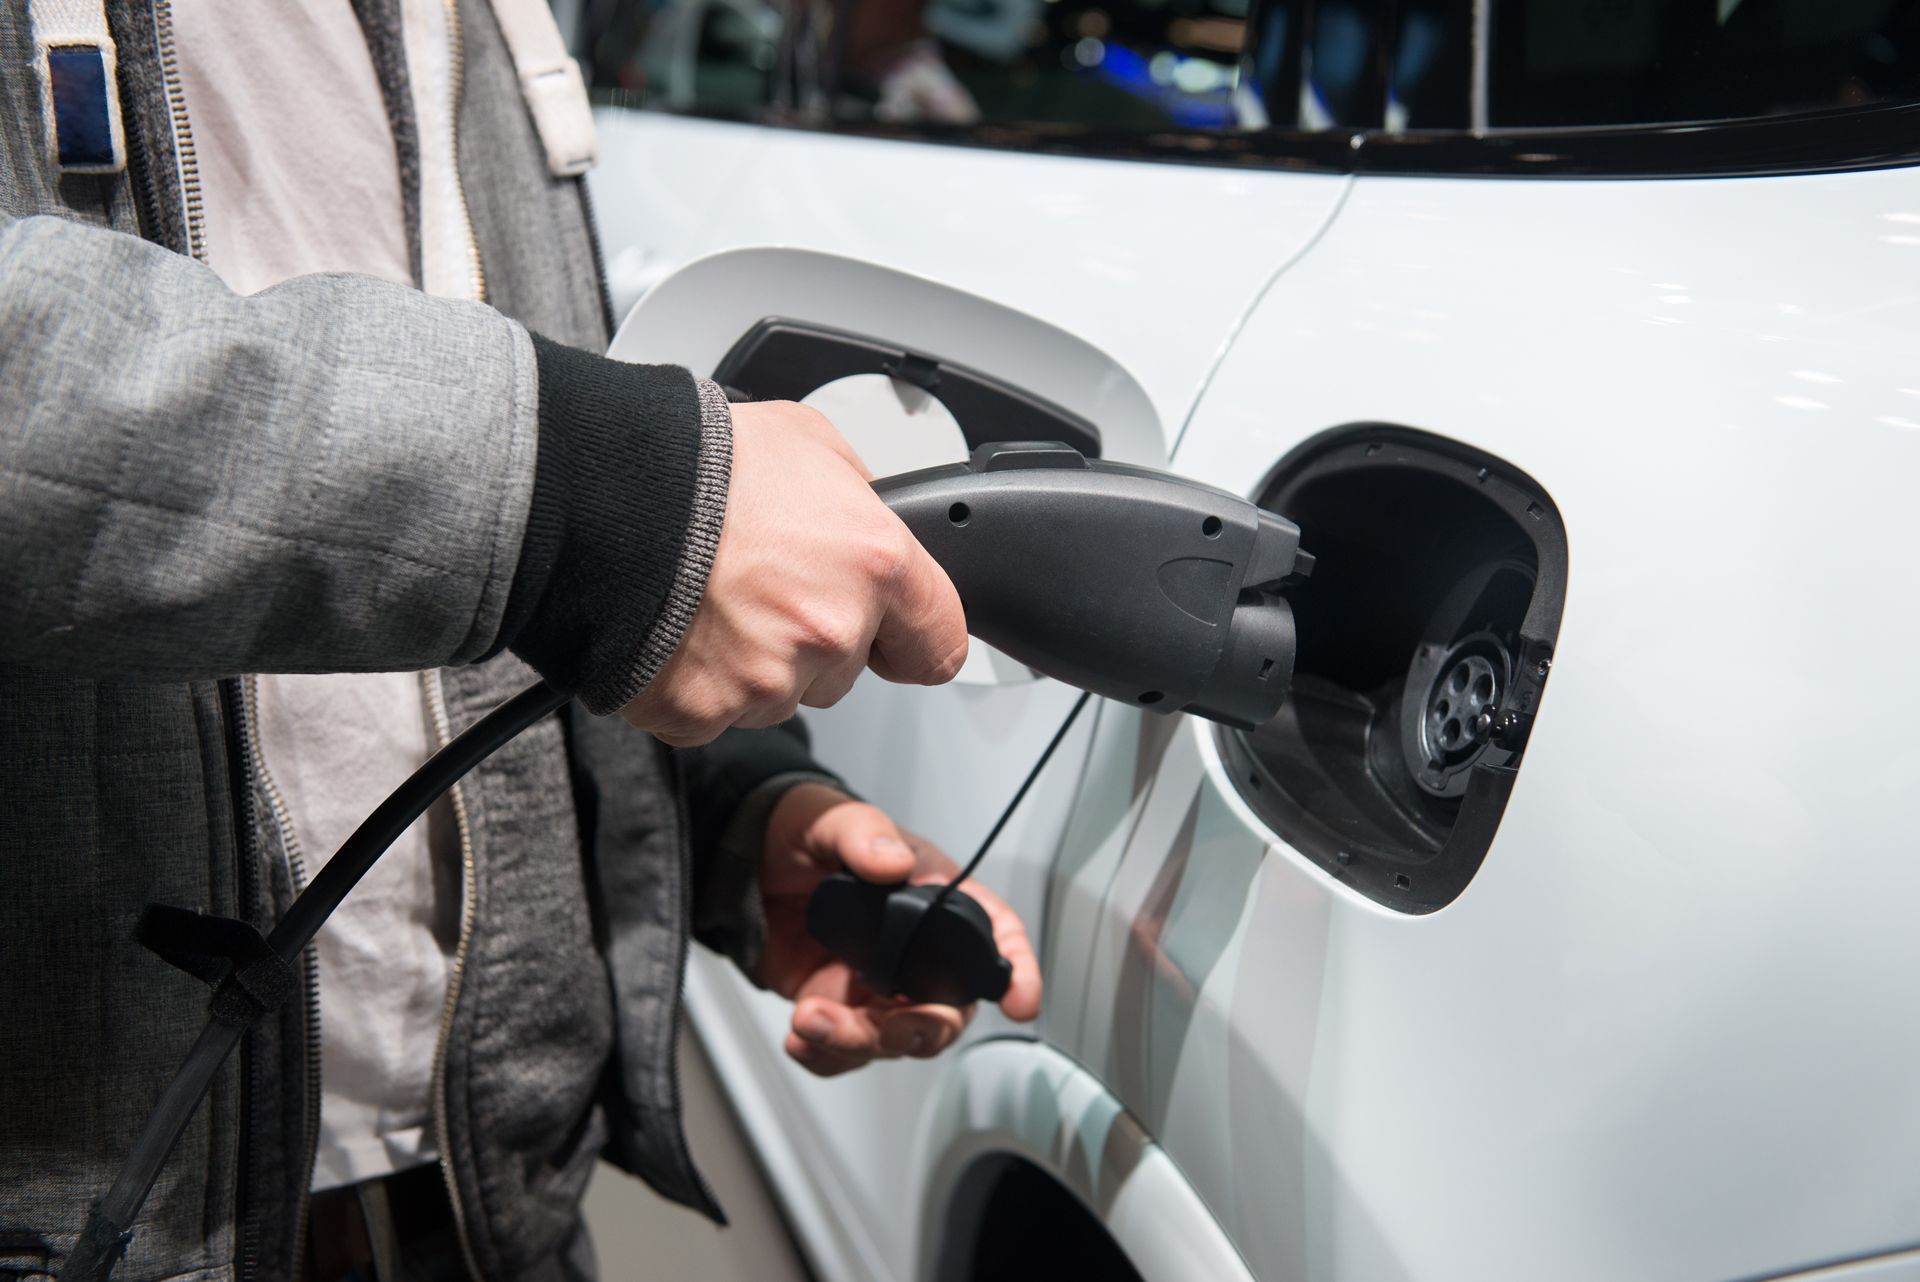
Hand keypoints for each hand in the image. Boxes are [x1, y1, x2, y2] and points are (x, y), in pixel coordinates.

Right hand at [621, 401, 967, 745]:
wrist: (592, 493)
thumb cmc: (694, 461)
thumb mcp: (810, 443)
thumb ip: (858, 497)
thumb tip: (868, 520)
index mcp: (873, 563)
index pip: (939, 643)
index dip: (915, 638)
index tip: (897, 637)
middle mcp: (829, 631)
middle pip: (847, 668)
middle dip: (814, 636)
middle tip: (760, 582)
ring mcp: (766, 682)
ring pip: (781, 693)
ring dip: (755, 660)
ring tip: (708, 596)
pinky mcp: (703, 714)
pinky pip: (717, 712)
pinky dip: (699, 681)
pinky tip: (678, 629)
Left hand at [757, 783, 1041, 1076]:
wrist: (747, 860)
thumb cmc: (808, 832)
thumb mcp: (834, 818)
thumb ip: (864, 834)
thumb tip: (891, 862)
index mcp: (934, 899)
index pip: (994, 935)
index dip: (1017, 970)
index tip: (1021, 1002)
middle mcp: (915, 953)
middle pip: (947, 1011)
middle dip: (923, 1030)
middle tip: (889, 1027)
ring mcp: (877, 986)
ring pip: (893, 1039)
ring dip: (858, 1043)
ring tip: (810, 1019)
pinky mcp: (836, 1007)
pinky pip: (842, 1051)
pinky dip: (823, 1056)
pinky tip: (799, 1038)